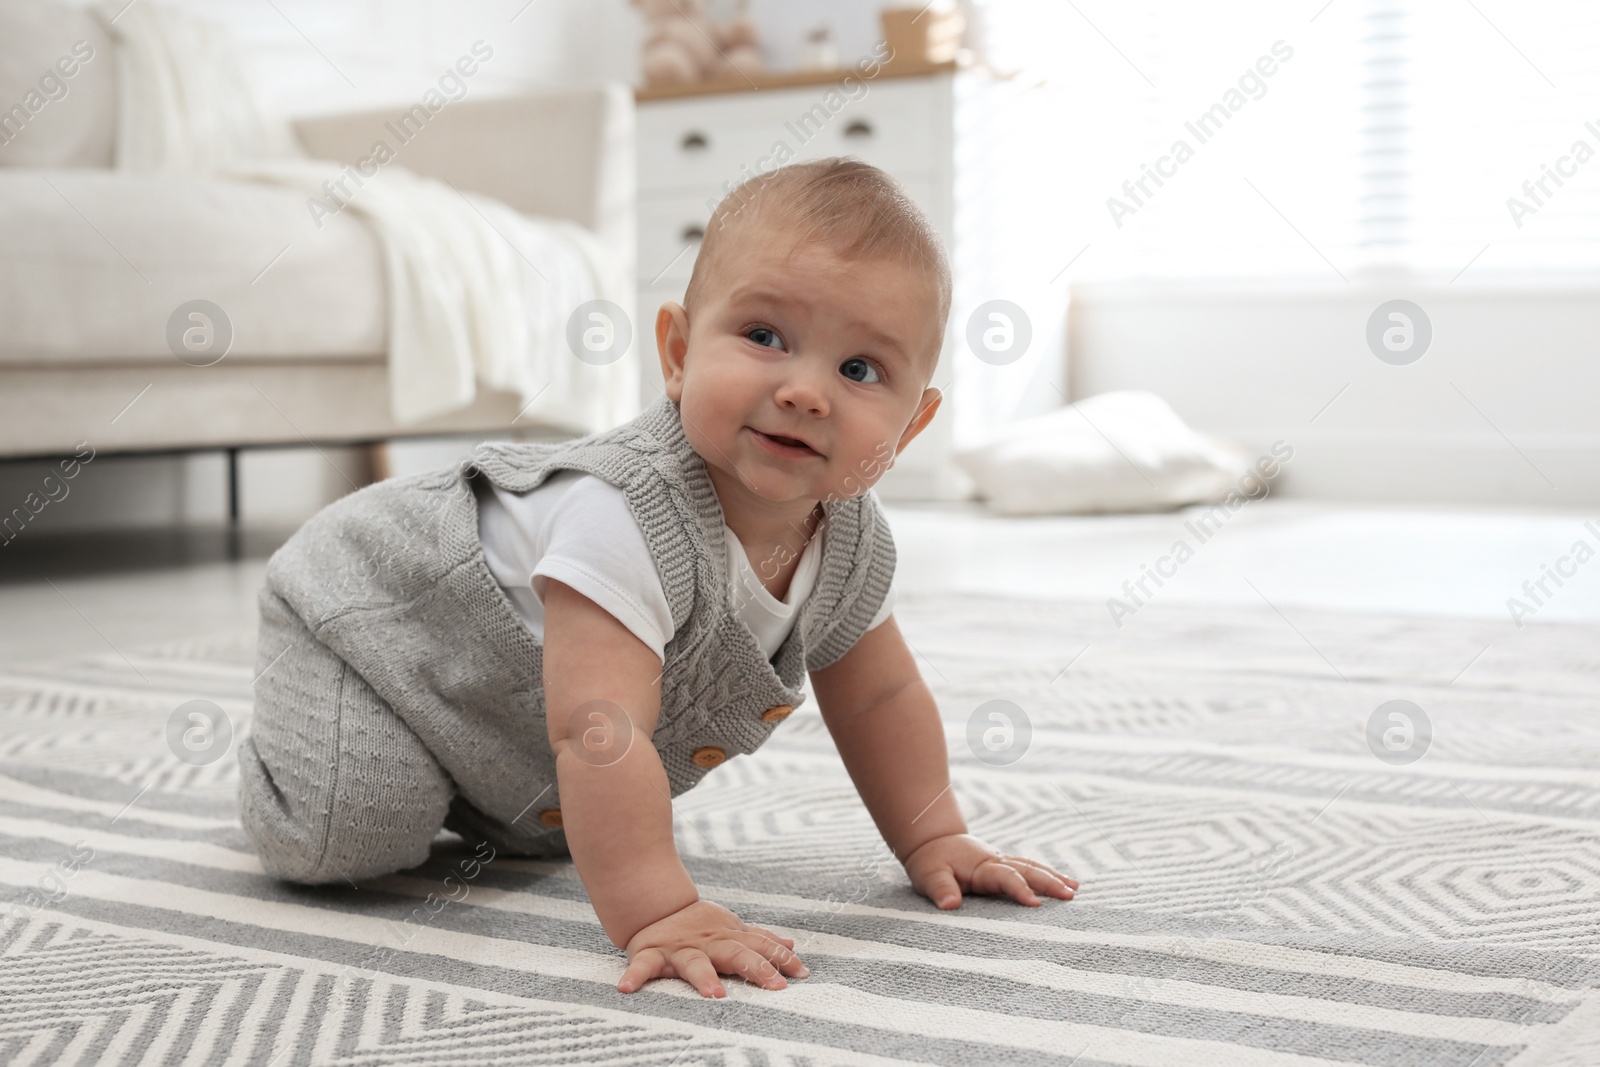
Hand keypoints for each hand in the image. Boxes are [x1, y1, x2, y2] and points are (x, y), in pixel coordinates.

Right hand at [618, 899, 809, 997]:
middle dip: (756, 968)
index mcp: (728, 937)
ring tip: (715, 995)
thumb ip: (759, 939)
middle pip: (736, 953)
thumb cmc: (698, 924)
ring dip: (704, 978)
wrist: (655, 904)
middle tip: (775, 986)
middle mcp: (708, 942)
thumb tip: (792, 946)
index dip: (781, 958)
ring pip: (694, 963)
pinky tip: (627, 989)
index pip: (760, 946)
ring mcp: (680, 949)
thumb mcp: (731, 928)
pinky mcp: (652, 954)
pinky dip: (634, 976)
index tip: (802, 973)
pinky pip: (642, 966)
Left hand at [903, 833, 1077, 909]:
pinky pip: (1028, 869)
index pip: (1005, 877)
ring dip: (1053, 876)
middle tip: (1070, 895)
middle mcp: (996, 861)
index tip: (1036, 904)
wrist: (932, 841)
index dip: (1019, 889)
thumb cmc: (930, 862)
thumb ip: (941, 889)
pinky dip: (1047, 874)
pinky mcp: (1003, 866)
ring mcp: (1001, 862)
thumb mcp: (928, 875)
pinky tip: (1063, 883)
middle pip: (1027, 869)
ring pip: (1031, 866)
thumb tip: (950, 904)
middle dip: (1049, 882)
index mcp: (981, 866)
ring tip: (1075, 889)